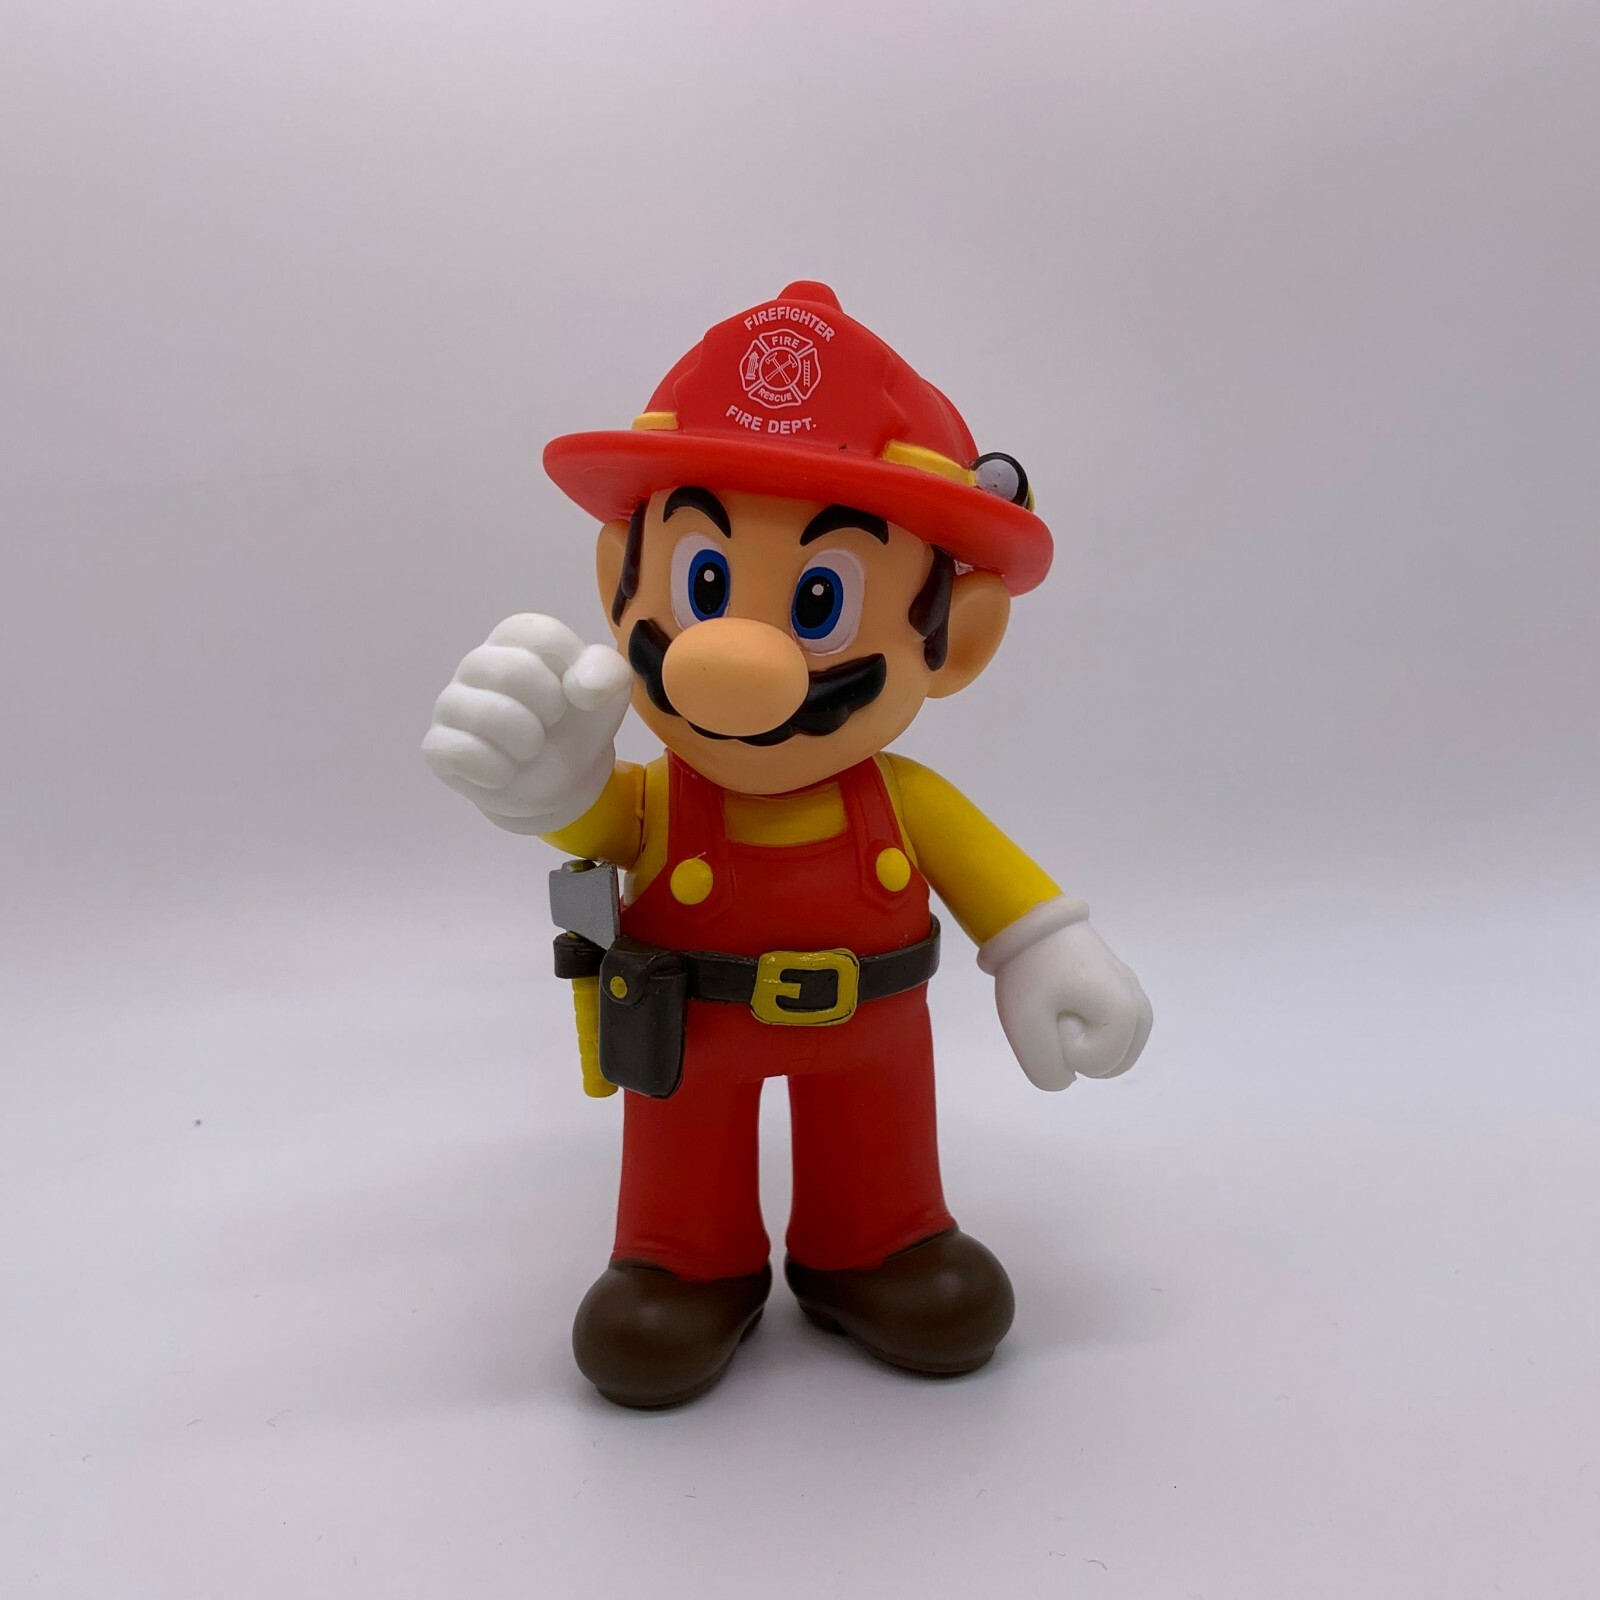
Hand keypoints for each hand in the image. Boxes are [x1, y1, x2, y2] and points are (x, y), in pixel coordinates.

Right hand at [422, 613, 633, 834]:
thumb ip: (608, 671)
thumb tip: (582, 687)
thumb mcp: (609, 691)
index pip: (540, 633)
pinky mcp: (438, 745)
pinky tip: (505, 771)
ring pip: (486, 714)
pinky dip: (496, 770)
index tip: (582, 695)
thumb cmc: (579, 721)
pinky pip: (460, 752)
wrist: (564, 779)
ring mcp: (452, 704)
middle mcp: (478, 663)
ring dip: (525, 742)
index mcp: (517, 640)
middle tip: (552, 723)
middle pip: (512, 671)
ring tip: (530, 749)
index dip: (573, 670)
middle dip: (549, 707)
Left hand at [977, 898, 1152, 1090]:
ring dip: (1085, 1039)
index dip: (1063, 1045)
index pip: (1095, 1065)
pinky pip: (1115, 1029)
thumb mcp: (1025, 1026)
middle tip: (1055, 1012)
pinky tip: (1068, 1005)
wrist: (1029, 918)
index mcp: (1123, 1011)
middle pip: (1115, 1063)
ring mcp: (1133, 990)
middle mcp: (1137, 1001)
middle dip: (1079, 1047)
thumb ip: (1047, 1070)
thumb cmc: (1030, 970)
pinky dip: (1091, 1027)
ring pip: (1118, 1049)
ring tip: (1060, 1008)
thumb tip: (1066, 1079)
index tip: (1049, 1010)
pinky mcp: (1122, 984)